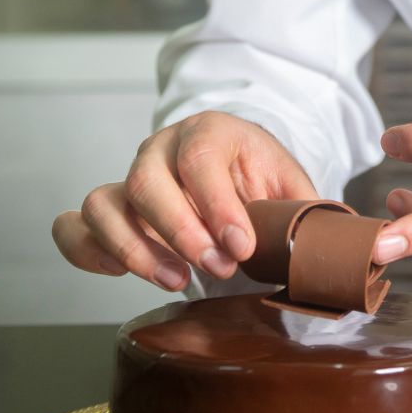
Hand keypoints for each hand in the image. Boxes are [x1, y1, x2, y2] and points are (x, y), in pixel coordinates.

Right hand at [52, 111, 316, 290]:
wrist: (235, 171)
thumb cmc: (263, 183)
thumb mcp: (292, 187)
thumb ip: (306, 214)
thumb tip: (336, 253)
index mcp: (210, 132)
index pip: (201, 159)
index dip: (218, 206)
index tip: (241, 247)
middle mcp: (161, 149)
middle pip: (147, 182)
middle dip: (181, 232)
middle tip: (218, 269)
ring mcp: (129, 177)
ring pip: (105, 204)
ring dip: (136, 248)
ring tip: (176, 280)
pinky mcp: (109, 208)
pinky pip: (75, 224)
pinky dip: (88, 251)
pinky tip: (120, 274)